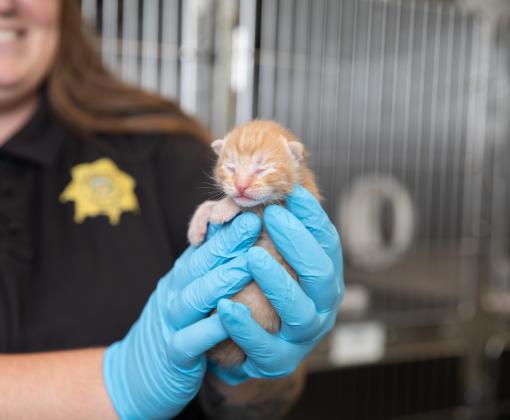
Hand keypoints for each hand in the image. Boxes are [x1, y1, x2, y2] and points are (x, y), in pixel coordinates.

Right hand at [103, 213, 260, 418]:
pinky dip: (210, 328)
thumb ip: (211, 266)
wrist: (138, 374)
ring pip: (193, 297)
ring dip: (220, 280)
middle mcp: (175, 293)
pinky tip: (231, 317)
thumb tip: (241, 236)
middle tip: (252, 223)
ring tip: (247, 265)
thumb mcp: (191, 289)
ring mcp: (171, 323)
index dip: (226, 229)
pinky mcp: (173, 356)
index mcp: (183, 276)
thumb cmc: (178, 325)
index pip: (204, 247)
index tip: (250, 210)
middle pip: (198, 264)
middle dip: (226, 243)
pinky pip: (190, 340)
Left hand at [211, 185, 343, 384]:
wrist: (255, 343)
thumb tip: (284, 176)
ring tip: (252, 257)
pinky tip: (226, 306)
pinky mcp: (277, 360)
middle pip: (319, 273)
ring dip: (277, 281)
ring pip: (299, 311)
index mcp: (325, 278)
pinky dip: (246, 326)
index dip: (312, 217)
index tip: (293, 193)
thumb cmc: (265, 287)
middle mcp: (322, 306)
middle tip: (273, 215)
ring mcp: (302, 336)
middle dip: (297, 242)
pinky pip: (264, 345)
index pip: (327, 243)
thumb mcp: (277, 256)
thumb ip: (279, 226)